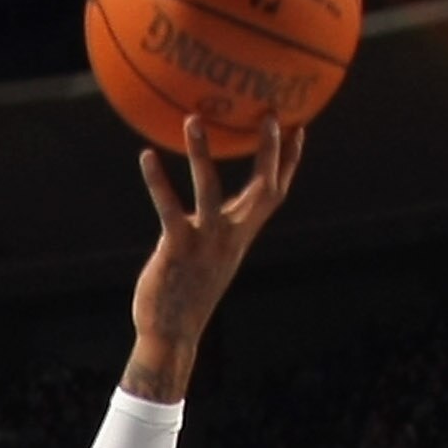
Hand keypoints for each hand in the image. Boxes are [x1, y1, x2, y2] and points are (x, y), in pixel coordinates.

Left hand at [125, 115, 302, 400]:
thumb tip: (220, 209)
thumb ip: (221, 229)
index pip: (275, 192)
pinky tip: (147, 156)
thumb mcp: (213, 257)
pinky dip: (158, 182)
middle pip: (261, 187)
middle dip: (268, 151)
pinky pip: (168, 208)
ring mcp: (205, 241)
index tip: (300, 127)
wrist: (172, 334)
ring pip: (210, 189)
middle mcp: (230, 235)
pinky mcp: (177, 247)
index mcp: (241, 234)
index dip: (289, 161)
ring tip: (193, 119)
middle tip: (270, 113)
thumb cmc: (189, 293)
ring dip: (202, 153)